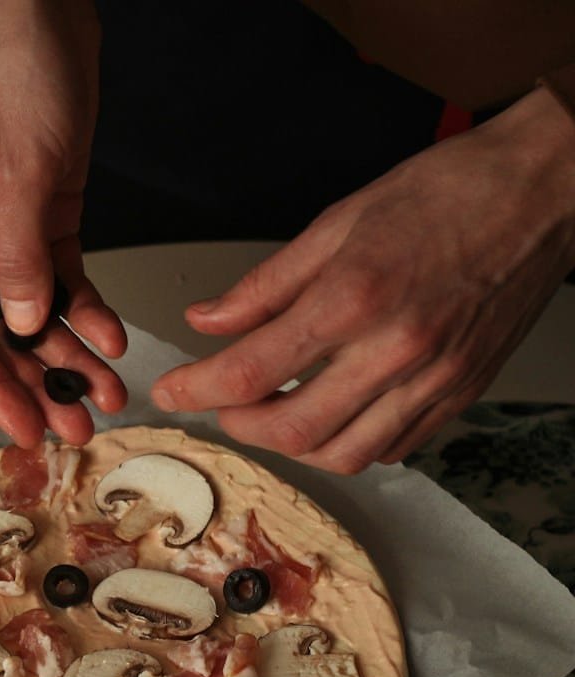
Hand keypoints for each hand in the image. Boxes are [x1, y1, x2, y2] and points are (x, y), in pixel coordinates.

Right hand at [0, 0, 127, 447]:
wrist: (38, 6)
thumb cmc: (11, 71)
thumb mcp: (20, 168)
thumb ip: (18, 254)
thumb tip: (21, 324)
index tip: (25, 431)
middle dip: (34, 385)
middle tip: (77, 431)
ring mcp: (7, 230)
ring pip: (32, 314)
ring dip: (67, 356)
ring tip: (107, 396)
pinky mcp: (46, 212)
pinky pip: (63, 278)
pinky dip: (86, 311)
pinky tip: (112, 338)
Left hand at [152, 87, 574, 473]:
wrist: (544, 189)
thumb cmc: (449, 192)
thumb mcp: (337, 223)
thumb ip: (265, 285)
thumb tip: (208, 320)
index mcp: (355, 298)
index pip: (250, 371)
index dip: (195, 390)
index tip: (172, 391)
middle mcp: (396, 350)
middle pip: (291, 430)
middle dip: (239, 424)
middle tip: (221, 401)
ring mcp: (434, 379)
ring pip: (342, 454)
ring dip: (292, 445)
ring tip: (272, 410)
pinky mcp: (461, 393)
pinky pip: (392, 448)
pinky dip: (348, 443)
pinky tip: (332, 413)